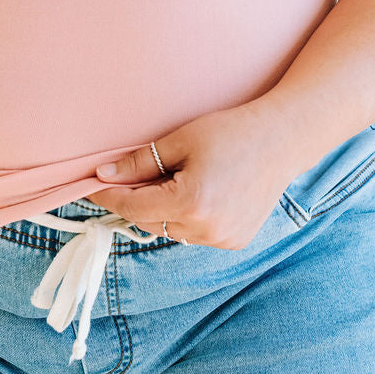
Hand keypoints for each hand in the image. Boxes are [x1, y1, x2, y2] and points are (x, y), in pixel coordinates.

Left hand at [92, 100, 293, 249]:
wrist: (281, 139)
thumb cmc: (230, 132)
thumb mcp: (180, 140)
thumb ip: (138, 163)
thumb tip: (103, 175)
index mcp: (189, 203)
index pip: (133, 208)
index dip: (110, 196)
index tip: (93, 185)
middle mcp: (206, 230)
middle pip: (150, 222)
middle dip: (138, 200)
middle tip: (135, 173)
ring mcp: (223, 240)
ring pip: (172, 230)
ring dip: (164, 211)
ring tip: (178, 178)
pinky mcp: (235, 241)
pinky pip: (196, 234)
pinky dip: (189, 218)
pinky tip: (202, 192)